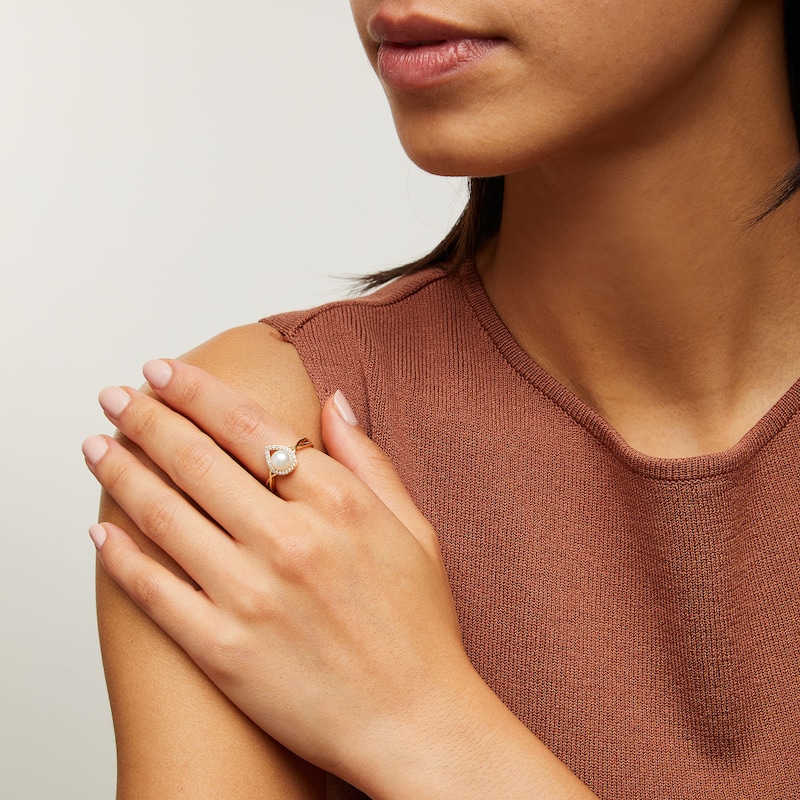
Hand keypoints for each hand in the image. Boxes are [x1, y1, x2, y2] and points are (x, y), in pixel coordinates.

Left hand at [82, 359, 478, 793]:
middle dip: (146, 418)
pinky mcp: (224, 650)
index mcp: (338, 503)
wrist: (414, 721)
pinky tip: (101, 531)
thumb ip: (369, 458)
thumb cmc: (417, 625)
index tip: (162, 371)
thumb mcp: (413, 528)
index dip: (196, 391)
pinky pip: (156, 592)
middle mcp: (291, 541)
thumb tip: (335, 399)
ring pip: (165, 516)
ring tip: (96, 447)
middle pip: (197, 460)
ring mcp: (253, 597)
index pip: (249, 426)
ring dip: (121, 473)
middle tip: (115, 396)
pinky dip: (120, 556)